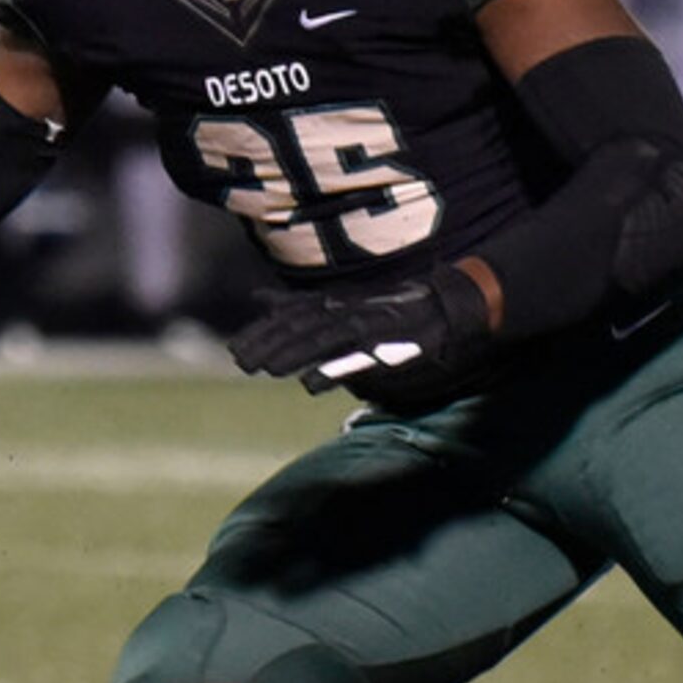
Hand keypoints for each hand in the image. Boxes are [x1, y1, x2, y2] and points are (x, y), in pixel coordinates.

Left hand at [227, 263, 491, 395]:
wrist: (447, 306)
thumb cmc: (389, 307)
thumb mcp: (339, 301)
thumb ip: (300, 302)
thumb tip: (259, 297)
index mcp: (332, 303)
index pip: (291, 315)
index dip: (263, 331)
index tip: (235, 347)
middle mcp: (346, 311)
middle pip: (300, 326)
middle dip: (269, 343)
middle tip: (242, 362)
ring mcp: (367, 327)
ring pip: (323, 339)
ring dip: (293, 354)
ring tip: (266, 370)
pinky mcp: (388, 346)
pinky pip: (357, 358)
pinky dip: (333, 370)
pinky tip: (310, 384)